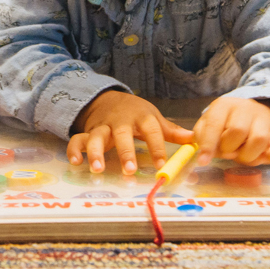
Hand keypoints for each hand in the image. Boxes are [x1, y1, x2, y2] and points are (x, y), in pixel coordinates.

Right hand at [67, 90, 192, 173]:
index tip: (161, 165)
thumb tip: (195, 140)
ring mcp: (102, 127)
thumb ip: (171, 131)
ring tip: (97, 169)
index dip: (157, 147)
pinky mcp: (88, 132)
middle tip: (129, 170)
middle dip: (125, 152)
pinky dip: (74, 150)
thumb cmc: (135, 113)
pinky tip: (76, 162)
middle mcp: (120, 122)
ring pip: (96, 137)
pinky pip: (77, 140)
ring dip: (95, 152)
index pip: (151, 131)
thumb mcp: (153, 118)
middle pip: (122, 134)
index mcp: (141, 117)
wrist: (108, 98)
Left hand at [192, 97, 269, 165]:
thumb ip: (202, 137)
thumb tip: (198, 150)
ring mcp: (265, 120)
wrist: (255, 116)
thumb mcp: (209, 125)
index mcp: (224, 105)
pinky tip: (262, 157)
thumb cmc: (226, 124)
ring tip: (243, 155)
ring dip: (248, 156)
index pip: (215, 124)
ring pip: (258, 140)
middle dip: (230, 149)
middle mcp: (245, 108)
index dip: (208, 145)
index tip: (203, 161)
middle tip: (229, 153)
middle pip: (237, 131)